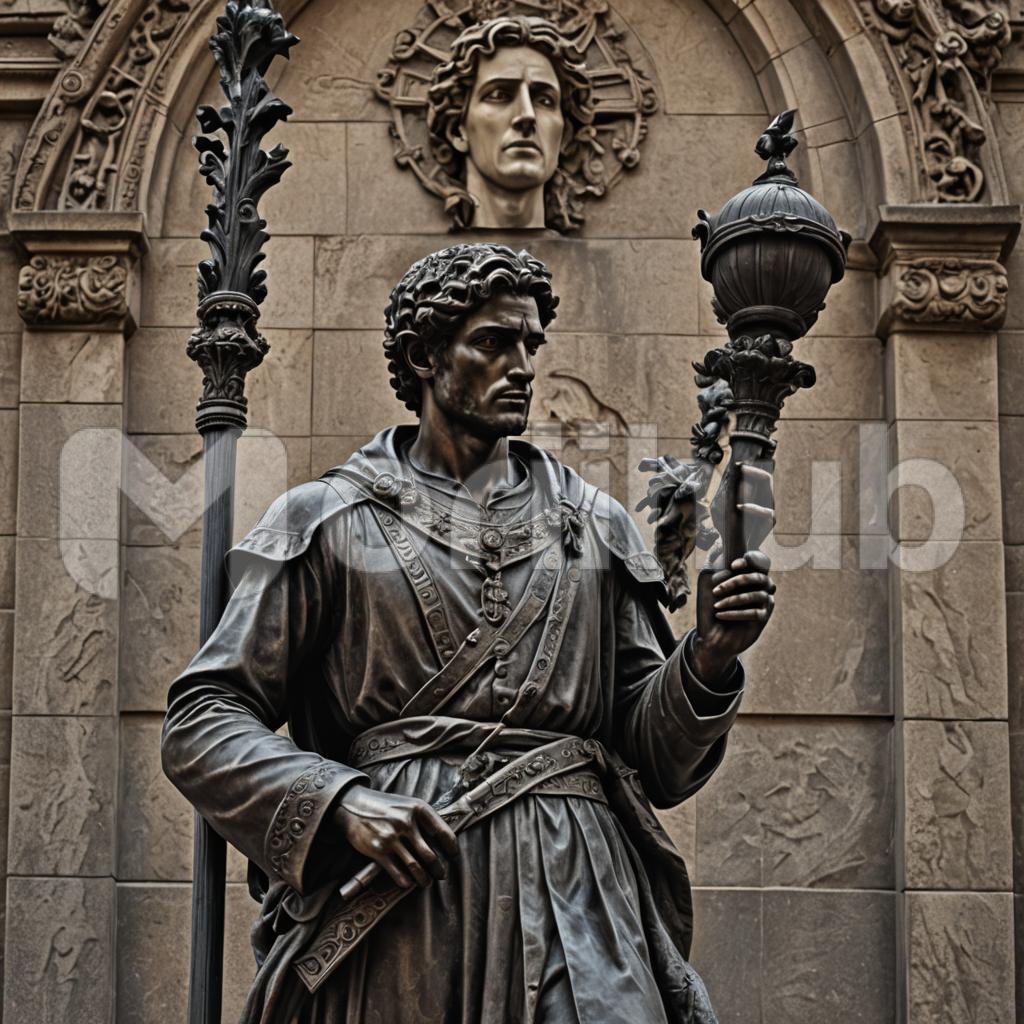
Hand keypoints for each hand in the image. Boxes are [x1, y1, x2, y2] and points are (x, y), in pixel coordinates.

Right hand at [332, 785, 458, 889]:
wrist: (353, 805)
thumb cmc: (386, 806)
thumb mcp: (407, 804)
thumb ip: (423, 819)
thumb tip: (442, 839)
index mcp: (418, 809)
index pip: (443, 832)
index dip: (452, 847)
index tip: (454, 856)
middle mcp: (406, 822)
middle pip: (430, 855)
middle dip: (439, 869)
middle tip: (442, 875)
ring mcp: (391, 837)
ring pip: (415, 867)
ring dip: (424, 879)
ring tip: (427, 883)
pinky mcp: (378, 850)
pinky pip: (397, 872)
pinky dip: (405, 881)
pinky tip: (408, 884)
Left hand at [692, 550, 775, 684]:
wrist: (711, 636)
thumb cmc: (710, 607)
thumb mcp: (707, 583)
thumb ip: (715, 567)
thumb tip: (721, 553)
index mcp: (748, 575)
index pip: (758, 562)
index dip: (750, 560)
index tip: (732, 565)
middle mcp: (760, 587)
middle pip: (759, 577)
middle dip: (737, 582)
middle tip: (717, 590)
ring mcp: (764, 603)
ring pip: (756, 595)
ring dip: (733, 600)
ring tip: (716, 606)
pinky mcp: (763, 618)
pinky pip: (754, 612)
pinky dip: (735, 613)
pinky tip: (720, 615)